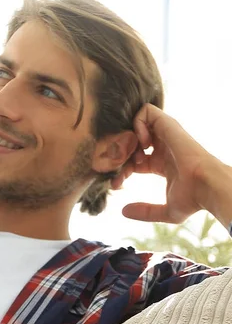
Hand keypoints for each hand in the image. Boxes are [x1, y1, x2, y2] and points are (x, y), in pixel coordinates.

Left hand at [111, 103, 218, 223]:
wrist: (206, 186)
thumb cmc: (193, 198)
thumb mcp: (166, 210)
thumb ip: (144, 212)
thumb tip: (123, 211)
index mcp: (160, 163)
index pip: (132, 160)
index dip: (121, 170)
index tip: (117, 184)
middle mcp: (161, 147)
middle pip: (130, 142)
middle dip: (119, 153)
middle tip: (122, 168)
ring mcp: (164, 135)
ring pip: (135, 123)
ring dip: (128, 138)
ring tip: (135, 155)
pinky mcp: (167, 124)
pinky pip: (146, 111)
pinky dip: (137, 125)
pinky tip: (143, 144)